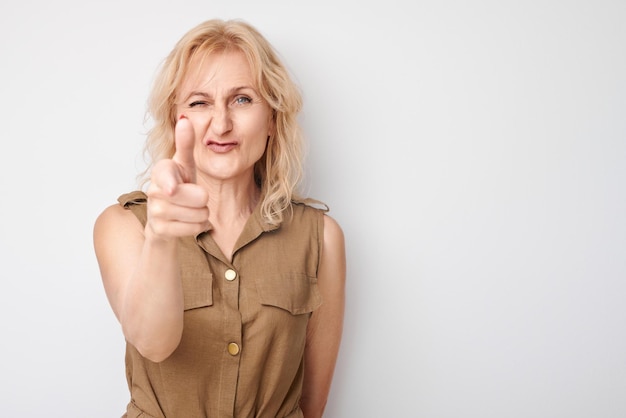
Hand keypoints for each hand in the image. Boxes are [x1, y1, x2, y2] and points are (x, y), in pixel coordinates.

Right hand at [146, 116, 209, 239]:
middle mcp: (153, 190)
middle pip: (197, 196)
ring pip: (197, 214)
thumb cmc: (179, 187)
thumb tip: (185, 119)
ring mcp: (154, 212)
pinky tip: (189, 223)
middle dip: (203, 200)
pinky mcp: (158, 230)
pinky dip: (197, 227)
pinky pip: (192, 229)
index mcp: (161, 171)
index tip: (172, 189)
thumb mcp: (184, 166)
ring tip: (191, 210)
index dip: (170, 182)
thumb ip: (185, 144)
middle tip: (195, 199)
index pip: (165, 174)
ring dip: (201, 214)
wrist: (165, 220)